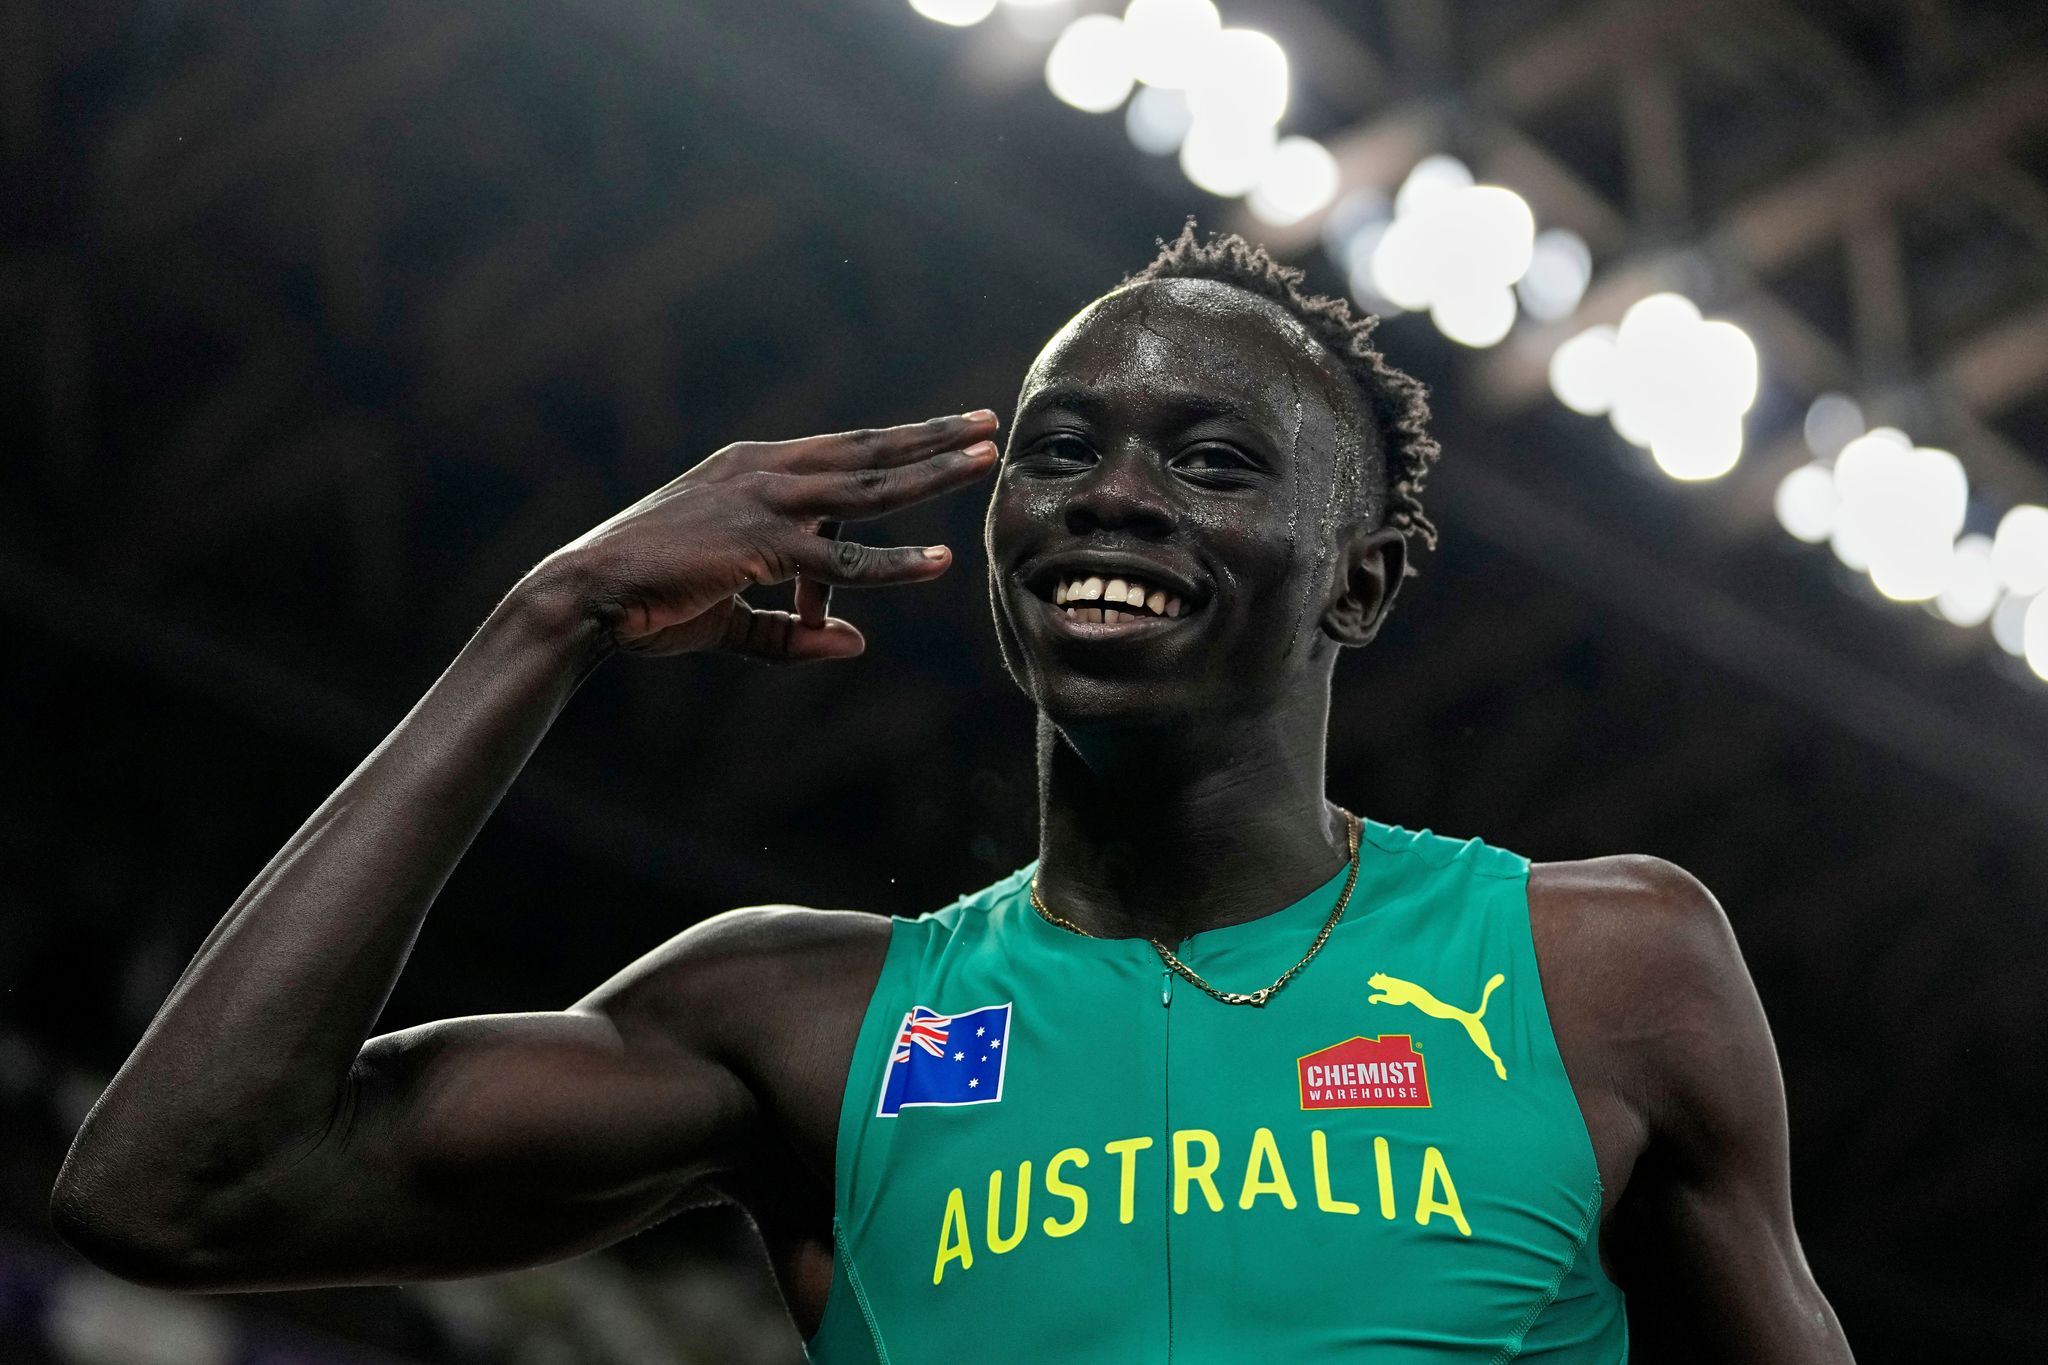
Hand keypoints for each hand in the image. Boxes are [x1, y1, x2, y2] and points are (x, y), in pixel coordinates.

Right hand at [533, 411, 1000, 661]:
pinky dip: (893, 561)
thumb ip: (791, 630)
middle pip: (867, 448)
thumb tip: (855, 644)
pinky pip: (843, 556)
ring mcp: (764, 502)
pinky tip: (938, 563)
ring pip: (869, 485)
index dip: (895, 446)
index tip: (943, 435)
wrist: (586, 596)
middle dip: (931, 435)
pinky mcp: (761, 545)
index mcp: (751, 468)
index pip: (840, 452)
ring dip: (933, 470)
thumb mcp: (730, 614)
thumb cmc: (648, 600)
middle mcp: (763, 470)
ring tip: (987, 458)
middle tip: (988, 420)